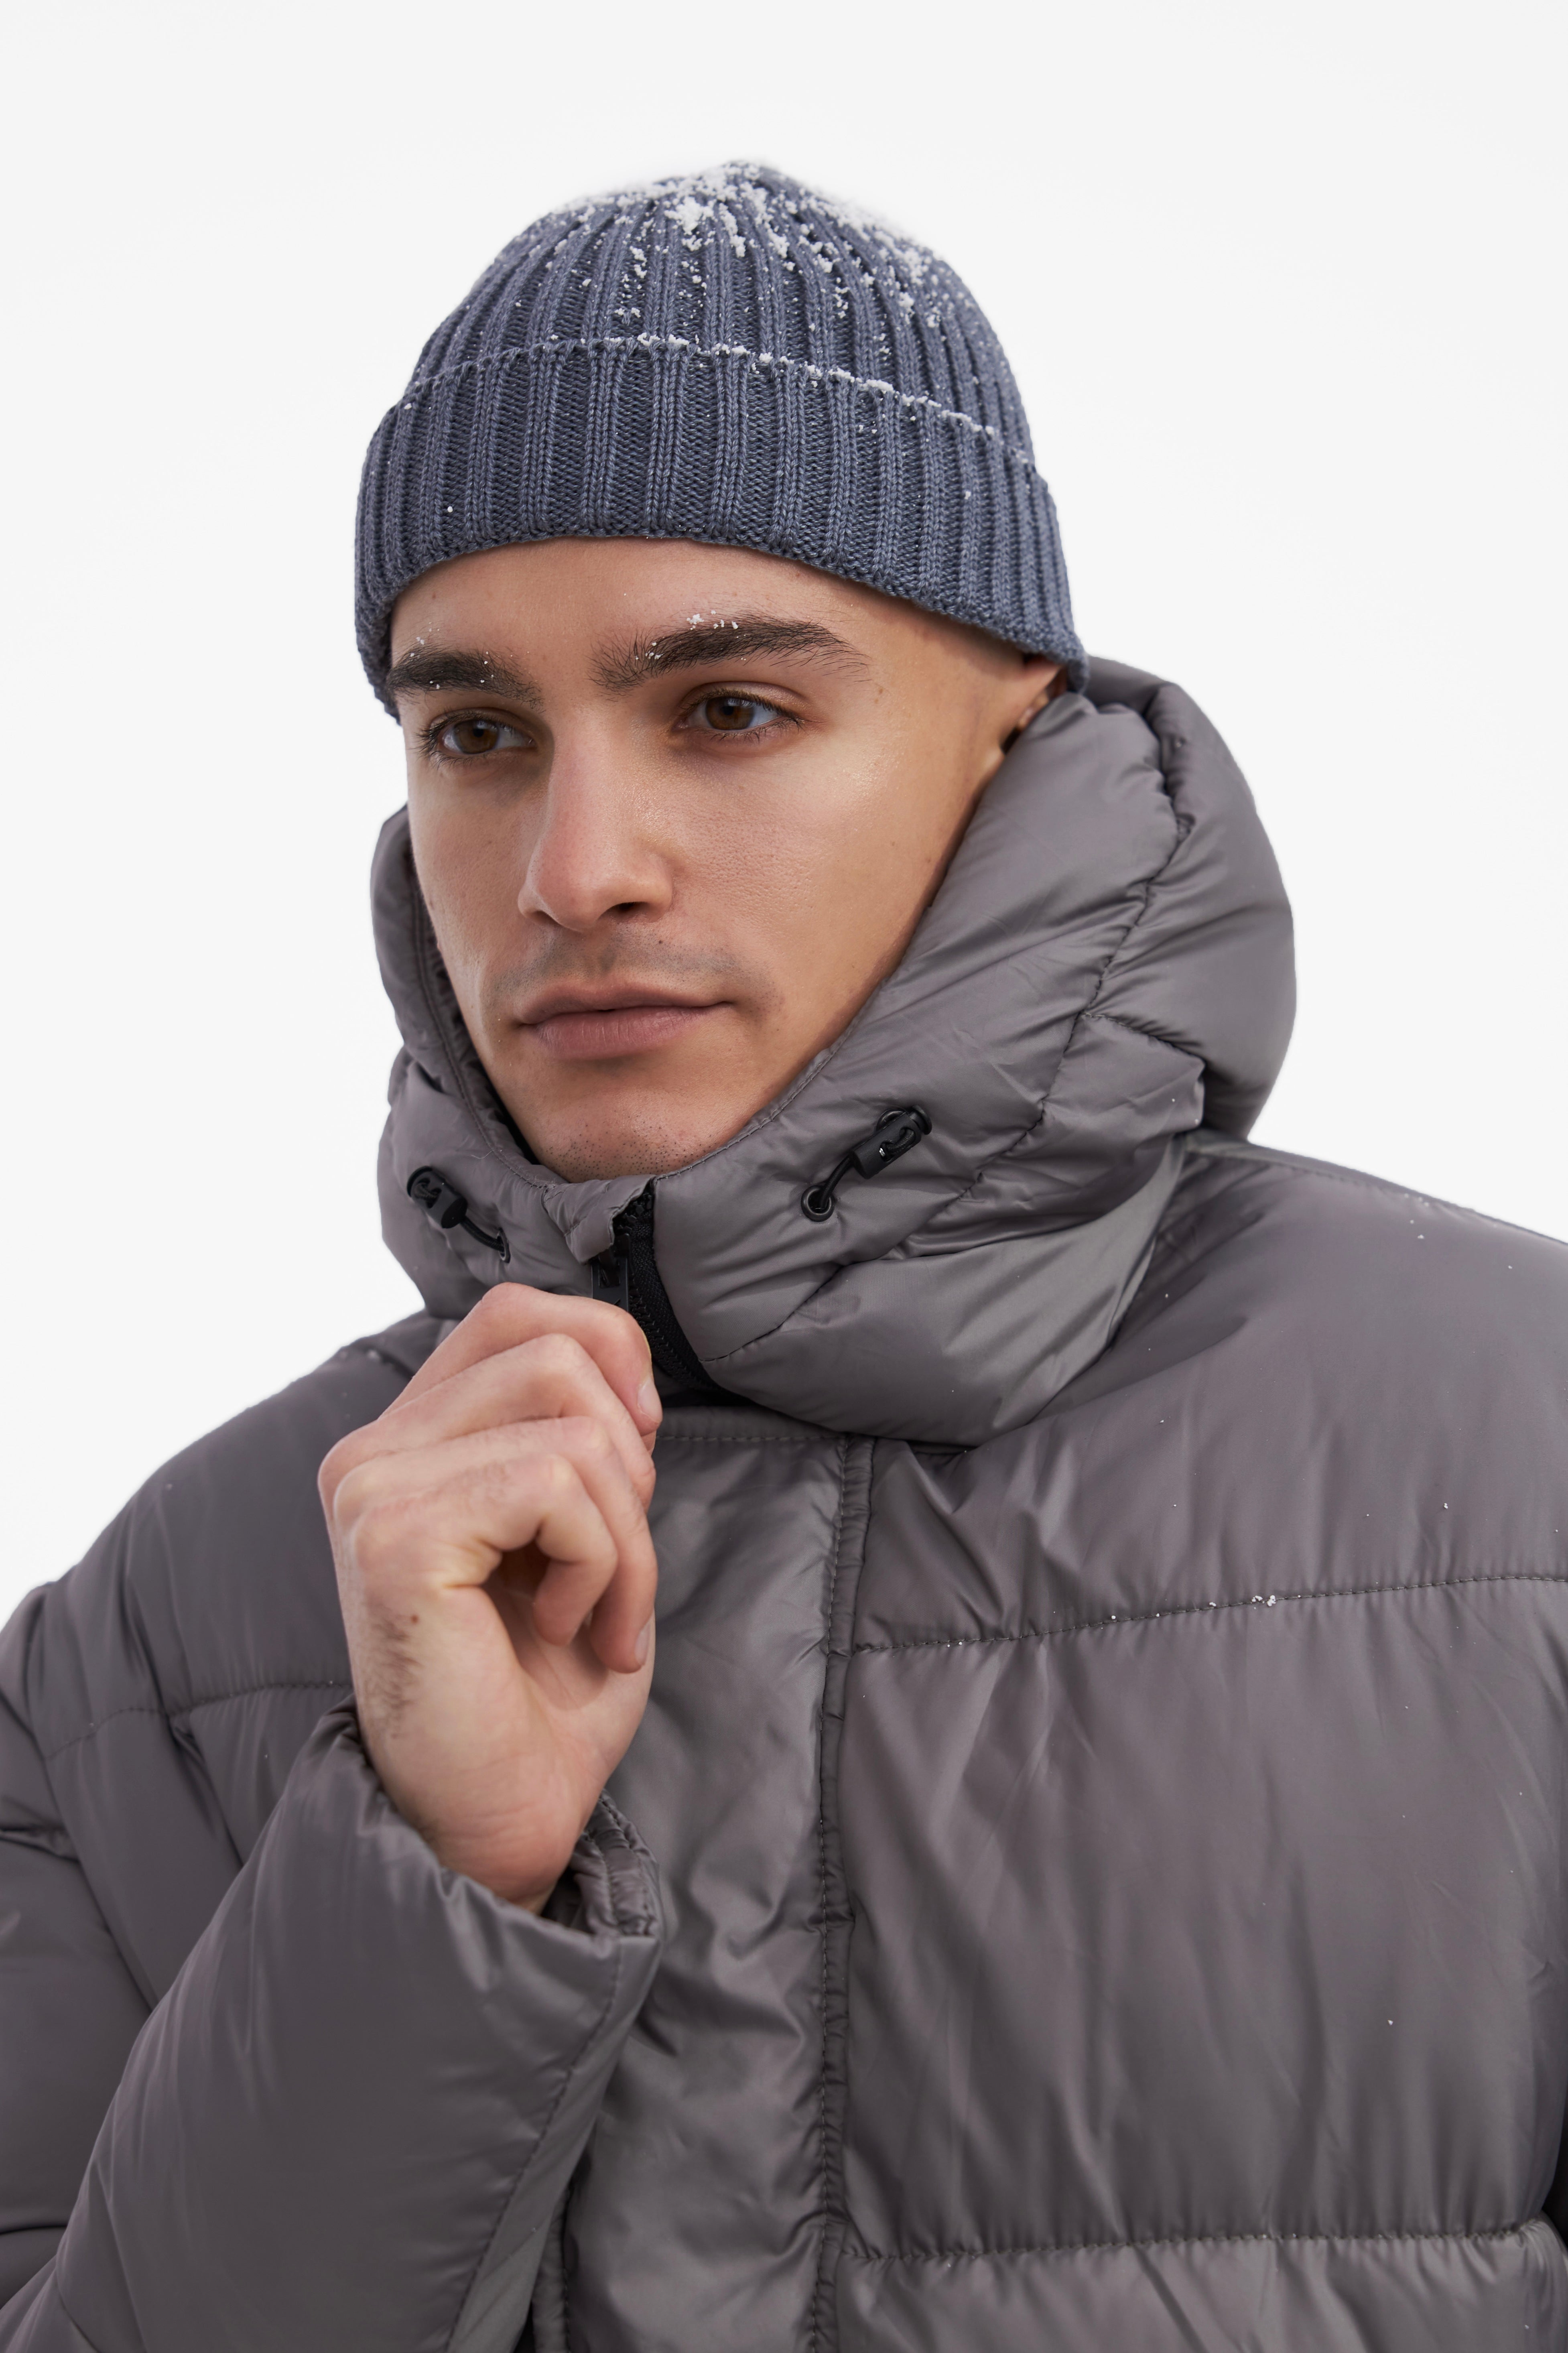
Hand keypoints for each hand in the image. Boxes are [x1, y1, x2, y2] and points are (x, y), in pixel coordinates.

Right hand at [319, 1287, 661, 1909]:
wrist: (498, 1820)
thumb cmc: (542, 1691)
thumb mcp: (579, 1529)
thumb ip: (580, 1433)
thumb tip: (626, 1369)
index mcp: (409, 1440)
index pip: (517, 1313)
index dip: (608, 1356)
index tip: (638, 1455)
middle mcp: (372, 1452)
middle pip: (555, 1352)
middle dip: (629, 1462)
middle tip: (615, 1567)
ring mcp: (373, 1489)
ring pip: (571, 1421)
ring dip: (625, 1531)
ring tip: (595, 1614)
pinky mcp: (396, 1536)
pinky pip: (556, 1483)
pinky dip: (602, 1562)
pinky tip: (569, 1628)